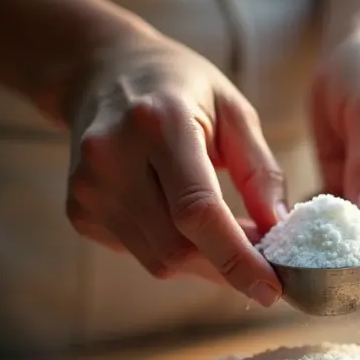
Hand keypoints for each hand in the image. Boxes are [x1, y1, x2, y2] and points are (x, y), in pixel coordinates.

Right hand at [65, 36, 285, 305]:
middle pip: (176, 247)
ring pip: (159, 260)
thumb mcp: (234, 111)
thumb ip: (260, 172)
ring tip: (230, 236)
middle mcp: (112, 157)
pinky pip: (140, 253)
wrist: (102, 71)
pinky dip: (175, 251)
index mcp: (158, 123)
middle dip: (227, 266)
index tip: (273, 288)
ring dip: (205, 262)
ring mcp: (87, 188)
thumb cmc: (182, 89)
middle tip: (265, 262)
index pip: (196, 211)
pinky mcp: (78, 211)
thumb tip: (280, 231)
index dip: (236, 258)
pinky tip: (183, 221)